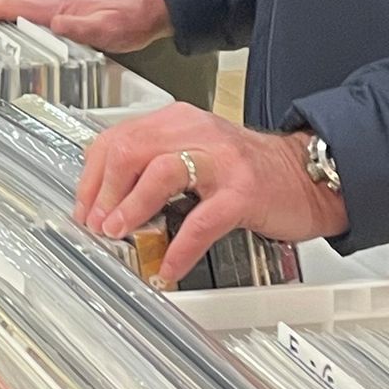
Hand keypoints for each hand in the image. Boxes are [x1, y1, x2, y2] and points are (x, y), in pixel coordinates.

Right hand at [0, 0, 171, 54]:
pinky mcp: (54, 7)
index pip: (3, 3)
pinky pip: (12, 2)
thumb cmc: (130, 20)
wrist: (150, 6)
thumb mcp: (112, 28)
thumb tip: (60, 22)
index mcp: (51, 6)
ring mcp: (48, 1)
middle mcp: (45, 0)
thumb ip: (86, 26)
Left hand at [74, 106, 348, 285]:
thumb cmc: (247, 170)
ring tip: (118, 234)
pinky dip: (180, 246)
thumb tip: (108, 203)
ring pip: (160, 173)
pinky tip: (168, 267)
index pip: (117, 139)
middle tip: (94, 224)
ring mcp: (220, 161)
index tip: (83, 207)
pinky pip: (203, 220)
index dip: (92, 177)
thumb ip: (154, 169)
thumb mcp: (194, 155)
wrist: (305, 175)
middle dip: (103, 191)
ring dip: (131, 207)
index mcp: (176, 121)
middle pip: (130, 149)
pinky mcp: (243, 192)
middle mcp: (194, 132)